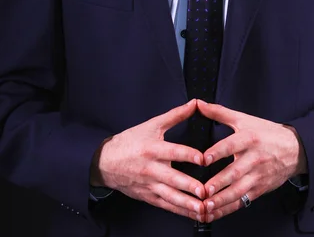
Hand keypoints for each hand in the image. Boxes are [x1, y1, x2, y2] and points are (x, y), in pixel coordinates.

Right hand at [92, 99, 205, 219]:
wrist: (105, 162)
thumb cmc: (130, 141)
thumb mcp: (152, 125)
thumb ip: (176, 115)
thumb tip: (196, 103)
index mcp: (153, 148)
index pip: (173, 151)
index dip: (188, 155)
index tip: (203, 159)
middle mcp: (151, 168)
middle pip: (172, 178)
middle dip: (189, 186)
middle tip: (205, 192)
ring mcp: (149, 185)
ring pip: (170, 196)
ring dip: (187, 204)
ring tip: (202, 209)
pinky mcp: (148, 197)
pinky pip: (166, 205)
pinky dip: (180, 211)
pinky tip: (193, 214)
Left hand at [197, 100, 306, 222]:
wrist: (294, 149)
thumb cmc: (267, 133)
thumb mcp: (244, 119)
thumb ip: (219, 112)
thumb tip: (198, 104)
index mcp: (249, 138)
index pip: (232, 145)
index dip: (218, 151)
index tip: (204, 159)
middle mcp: (254, 158)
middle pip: (235, 171)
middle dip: (219, 182)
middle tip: (204, 190)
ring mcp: (258, 176)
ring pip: (239, 190)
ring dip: (222, 200)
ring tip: (207, 205)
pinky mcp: (260, 189)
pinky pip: (243, 201)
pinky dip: (229, 208)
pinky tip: (215, 212)